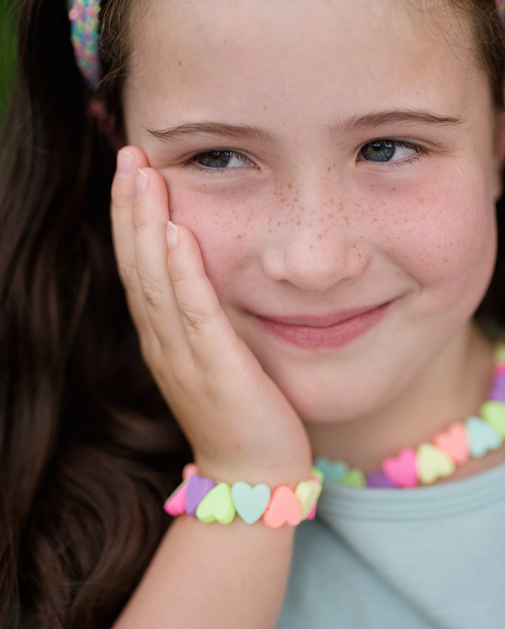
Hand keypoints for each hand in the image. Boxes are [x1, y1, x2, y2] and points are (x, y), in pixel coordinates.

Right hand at [110, 146, 312, 486]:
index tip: (131, 167)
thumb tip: (204, 266)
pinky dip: (182, 274)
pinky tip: (178, 235)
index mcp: (163, 335)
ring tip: (142, 176)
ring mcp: (184, 357)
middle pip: (137, 263)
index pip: (138, 264)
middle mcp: (163, 341)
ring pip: (155, 281)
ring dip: (146, 225)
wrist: (253, 475)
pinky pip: (195, 315)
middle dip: (130, 206)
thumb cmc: (240, 410)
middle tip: (128, 152)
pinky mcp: (216, 371)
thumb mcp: (214, 354)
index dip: (129, 215)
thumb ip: (203, 314)